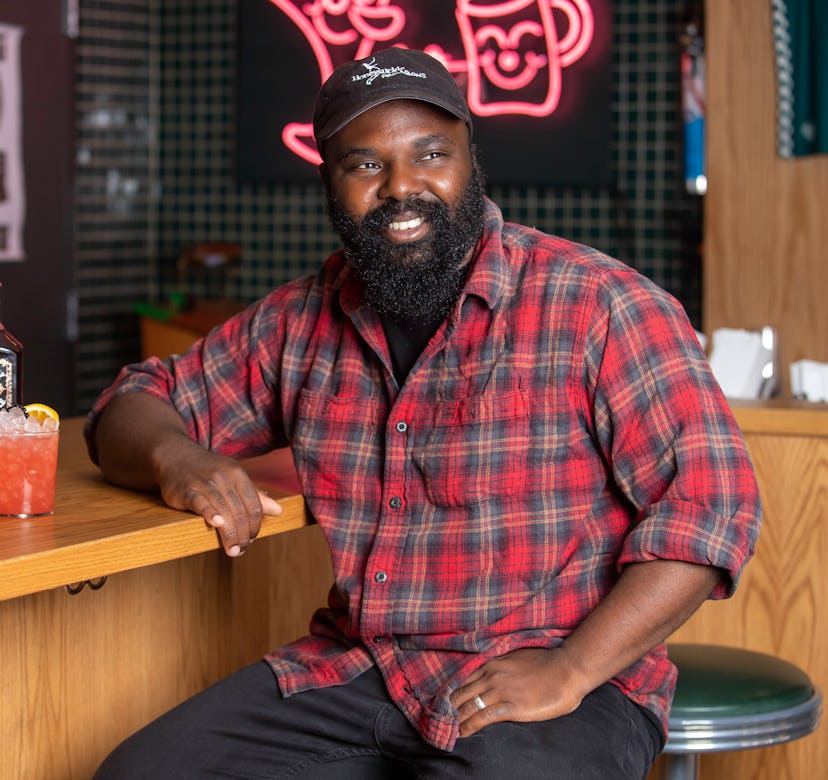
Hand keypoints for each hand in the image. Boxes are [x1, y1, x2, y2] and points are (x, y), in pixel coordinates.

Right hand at [154, 438, 282, 556]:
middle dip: (243, 534)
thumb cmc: (209, 470)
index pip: (254, 504)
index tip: (252, 539)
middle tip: (241, 550)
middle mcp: (223, 477)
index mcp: (238, 474)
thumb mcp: (234, 477)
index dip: (255, 525)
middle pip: (240, 511)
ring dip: (229, 534)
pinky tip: (216, 524)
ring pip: (223, 511)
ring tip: (232, 550)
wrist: (176, 456)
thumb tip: (279, 510)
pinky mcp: (186, 489)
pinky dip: (209, 513)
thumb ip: (255, 495)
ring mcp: (205, 483)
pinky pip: (200, 502)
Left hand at [450, 648, 587, 737]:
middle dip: (451, 708)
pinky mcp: (511, 707)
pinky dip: (470, 726)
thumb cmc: (546, 663)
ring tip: (451, 730)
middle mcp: (492, 677)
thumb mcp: (517, 657)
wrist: (566, 669)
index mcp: (493, 664)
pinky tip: (464, 733)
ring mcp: (501, 691)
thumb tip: (495, 674)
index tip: (449, 704)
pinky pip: (483, 718)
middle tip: (445, 720)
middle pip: (462, 694)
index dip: (455, 694)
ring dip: (457, 719)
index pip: (464, 680)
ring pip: (469, 706)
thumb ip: (502, 666)